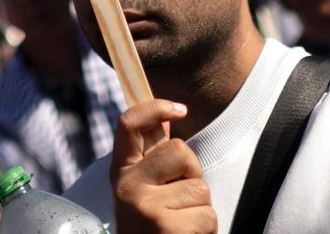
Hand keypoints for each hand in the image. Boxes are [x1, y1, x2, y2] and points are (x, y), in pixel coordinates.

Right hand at [110, 99, 216, 233]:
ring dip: (200, 210)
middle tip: (177, 204)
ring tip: (179, 227)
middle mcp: (128, 187)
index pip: (128, 124)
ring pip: (200, 188)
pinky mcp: (166, 228)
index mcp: (121, 174)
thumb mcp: (143, 192)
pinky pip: (207, 215)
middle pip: (181, 151)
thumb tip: (171, 114)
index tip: (179, 108)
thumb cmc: (150, 229)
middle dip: (192, 176)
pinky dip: (204, 231)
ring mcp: (145, 208)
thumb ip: (155, 160)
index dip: (153, 107)